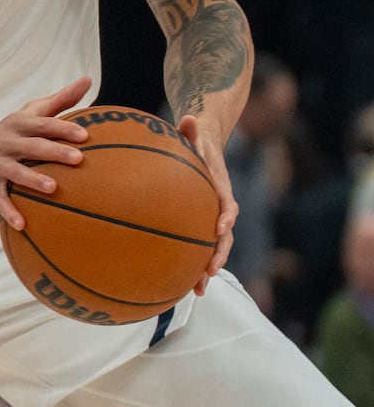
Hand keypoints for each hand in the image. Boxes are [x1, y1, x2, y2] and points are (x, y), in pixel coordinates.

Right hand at [0, 76, 91, 229]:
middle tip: (78, 159)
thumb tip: (87, 80)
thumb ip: (59, 100)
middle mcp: (5, 142)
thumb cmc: (13, 135)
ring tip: (53, 188)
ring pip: (14, 172)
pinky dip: (9, 211)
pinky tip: (23, 224)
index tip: (85, 136)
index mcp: (18, 124)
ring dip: (32, 180)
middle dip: (53, 152)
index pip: (42, 124)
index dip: (62, 129)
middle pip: (31, 146)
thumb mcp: (30, 115)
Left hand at [178, 113, 236, 294]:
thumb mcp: (193, 132)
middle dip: (218, 255)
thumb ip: (190, 129)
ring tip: (197, 289)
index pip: (227, 203)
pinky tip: (179, 282)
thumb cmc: (195, 138)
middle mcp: (219, 205)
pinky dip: (192, 263)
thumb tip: (189, 117)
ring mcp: (210, 216)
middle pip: (224, 235)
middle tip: (208, 272)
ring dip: (207, 268)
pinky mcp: (199, 222)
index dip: (226, 216)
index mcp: (219, 185)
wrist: (204, 142)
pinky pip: (198, 245)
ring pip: (214, 247)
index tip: (220, 228)